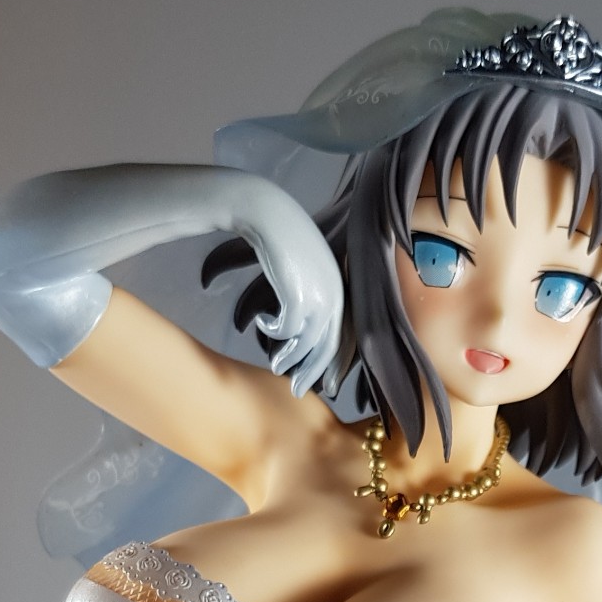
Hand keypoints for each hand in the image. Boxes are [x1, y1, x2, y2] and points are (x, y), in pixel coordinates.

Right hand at [236, 178, 344, 396]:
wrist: (270, 212)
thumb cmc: (283, 238)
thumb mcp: (303, 270)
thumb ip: (305, 297)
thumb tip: (294, 329)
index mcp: (339, 289)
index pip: (339, 335)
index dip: (327, 361)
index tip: (314, 380)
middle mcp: (334, 295)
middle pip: (327, 346)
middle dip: (312, 372)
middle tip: (297, 390)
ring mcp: (319, 296)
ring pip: (306, 343)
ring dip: (289, 357)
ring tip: (275, 364)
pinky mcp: (298, 295)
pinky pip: (286, 328)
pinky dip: (273, 330)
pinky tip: (261, 322)